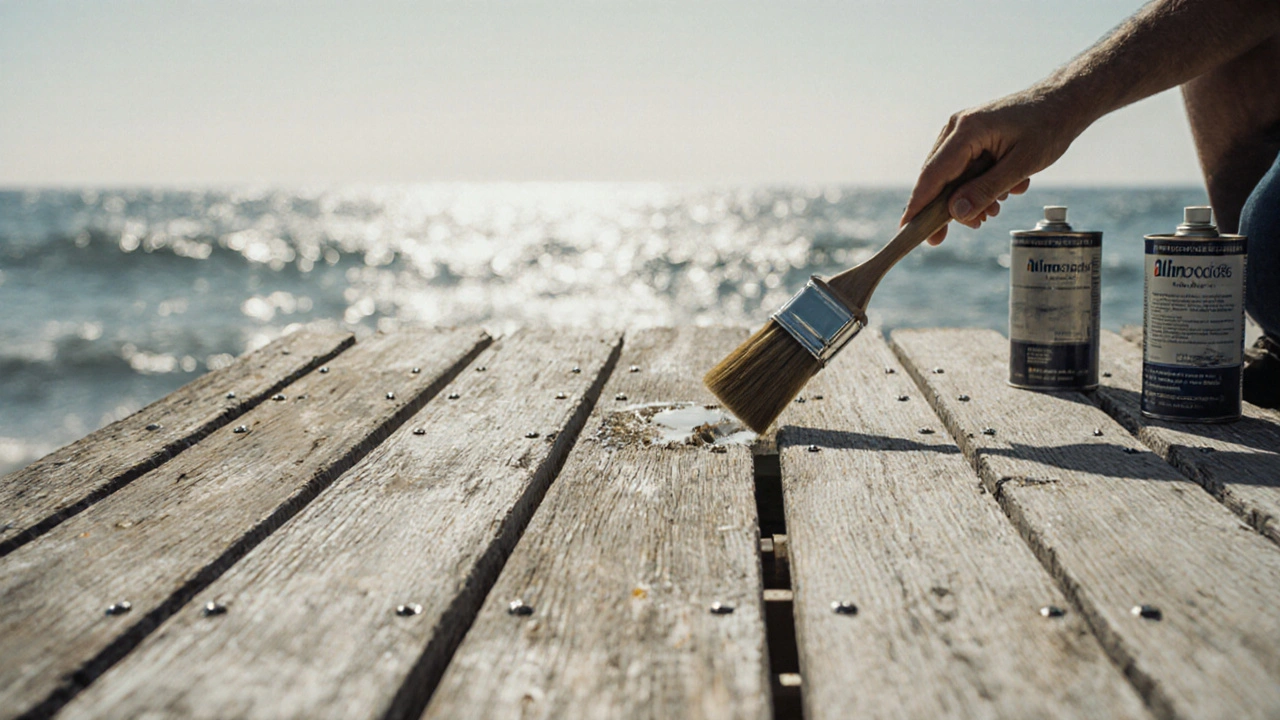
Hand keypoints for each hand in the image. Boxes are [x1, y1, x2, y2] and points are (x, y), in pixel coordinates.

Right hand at [902, 90, 1087, 244]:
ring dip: (969, 197)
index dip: (918, 205)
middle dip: (950, 208)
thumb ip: (986, 190)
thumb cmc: (1048, 127)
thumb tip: (955, 214)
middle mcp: (956, 128)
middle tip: (972, 227)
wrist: (1064, 101)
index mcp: (966, 130)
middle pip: (937, 178)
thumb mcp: (1021, 165)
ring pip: (951, 176)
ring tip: (995, 209)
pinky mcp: (971, 136)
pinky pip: (963, 168)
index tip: (906, 230)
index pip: (932, 174)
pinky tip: (1002, 191)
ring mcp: (962, 131)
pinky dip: (978, 184)